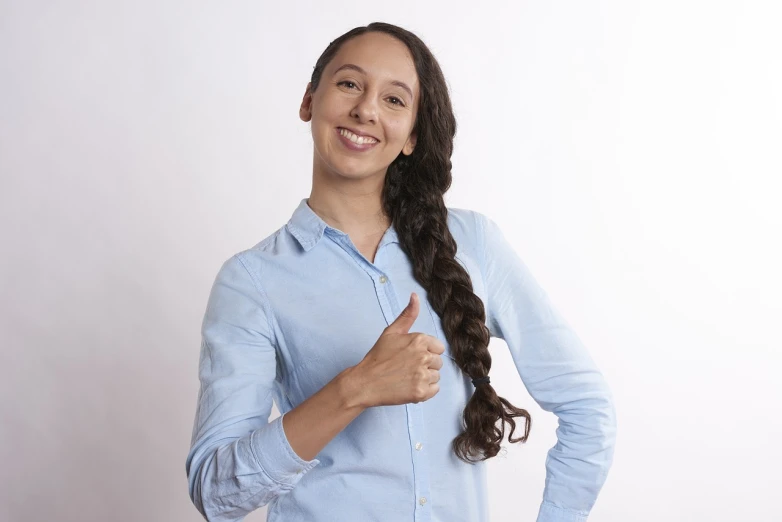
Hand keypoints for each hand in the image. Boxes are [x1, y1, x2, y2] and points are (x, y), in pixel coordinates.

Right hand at [350, 293, 444, 407]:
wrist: (365, 382)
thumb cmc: (378, 357)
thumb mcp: (391, 332)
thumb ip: (407, 314)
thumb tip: (415, 296)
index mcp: (419, 340)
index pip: (438, 348)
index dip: (426, 352)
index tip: (411, 356)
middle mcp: (423, 356)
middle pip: (438, 362)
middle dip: (425, 365)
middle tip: (407, 367)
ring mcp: (422, 375)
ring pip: (436, 376)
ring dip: (425, 378)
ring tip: (407, 377)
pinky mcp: (421, 392)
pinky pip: (435, 390)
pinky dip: (425, 391)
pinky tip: (410, 386)